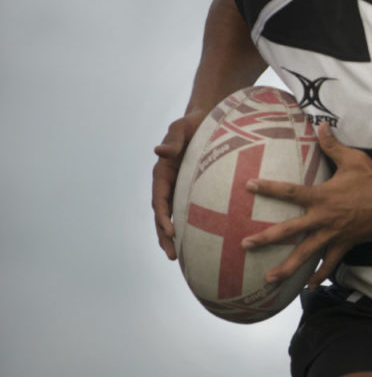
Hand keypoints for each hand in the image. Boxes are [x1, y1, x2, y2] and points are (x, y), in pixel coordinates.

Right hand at [152, 110, 207, 259]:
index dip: (163, 216)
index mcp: (163, 172)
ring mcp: (179, 189)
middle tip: (172, 256)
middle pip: (162, 214)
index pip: (159, 198)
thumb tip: (158, 151)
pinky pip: (188, 212)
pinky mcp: (192, 190)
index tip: (170, 231)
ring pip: (173, 217)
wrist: (207, 118)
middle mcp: (168, 183)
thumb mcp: (182, 127)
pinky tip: (196, 243)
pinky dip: (188, 228)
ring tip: (178, 258)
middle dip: (164, 236)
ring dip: (172, 237)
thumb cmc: (194, 122)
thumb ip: (173, 140)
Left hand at [241, 124, 371, 287]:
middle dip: (266, 238)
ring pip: (305, 254)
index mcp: (322, 196)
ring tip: (268, 279)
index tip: (248, 186)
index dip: (269, 188)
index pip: (290, 191)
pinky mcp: (344, 244)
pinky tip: (307, 287)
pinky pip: (329, 263)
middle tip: (245, 245)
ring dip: (286, 268)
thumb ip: (333, 145)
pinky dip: (318, 276)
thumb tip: (321, 124)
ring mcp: (332, 234)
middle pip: (289, 231)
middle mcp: (323, 218)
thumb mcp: (355, 159)